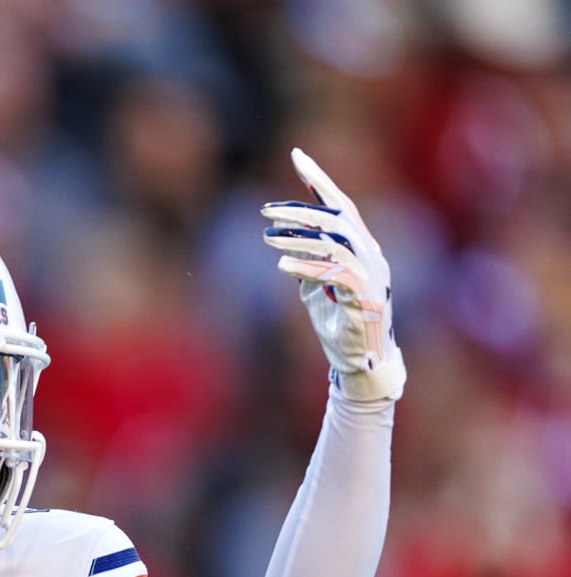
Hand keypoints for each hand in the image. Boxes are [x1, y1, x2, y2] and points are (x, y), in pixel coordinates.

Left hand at [263, 147, 404, 402]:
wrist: (360, 360)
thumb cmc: (339, 323)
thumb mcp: (318, 286)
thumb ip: (309, 263)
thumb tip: (288, 245)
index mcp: (361, 247)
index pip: (340, 204)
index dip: (319, 179)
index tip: (297, 156)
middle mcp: (370, 254)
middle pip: (336, 219)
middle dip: (300, 211)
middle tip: (265, 212)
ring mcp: (372, 274)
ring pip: (335, 242)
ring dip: (299, 238)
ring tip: (268, 239)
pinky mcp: (366, 296)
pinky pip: (336, 273)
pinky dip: (308, 267)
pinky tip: (282, 266)